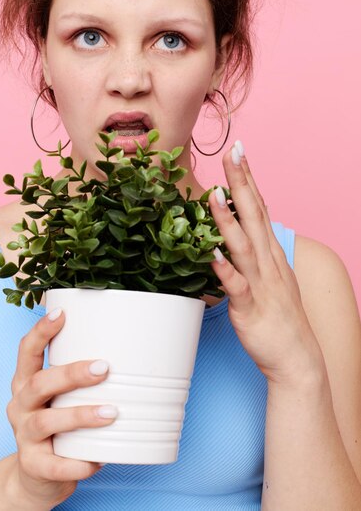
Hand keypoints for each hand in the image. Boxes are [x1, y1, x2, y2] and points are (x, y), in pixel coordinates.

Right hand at [6, 310, 116, 508]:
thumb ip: (81, 376)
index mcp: (25, 382)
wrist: (36, 475)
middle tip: (104, 368)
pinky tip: (99, 460)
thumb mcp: (60, 396)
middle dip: (71, 374)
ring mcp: (24, 436)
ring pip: (46, 421)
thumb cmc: (58, 424)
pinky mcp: (33, 465)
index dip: (41, 331)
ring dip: (80, 415)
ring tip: (112, 412)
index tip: (61, 314)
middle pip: (38, 383)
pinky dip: (78, 462)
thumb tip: (133, 348)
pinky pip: (55, 465)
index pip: (26, 351)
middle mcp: (20, 405)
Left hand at [209, 141, 323, 386]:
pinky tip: (213, 254)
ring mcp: (261, 284)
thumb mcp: (271, 277)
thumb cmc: (279, 317)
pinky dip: (225, 269)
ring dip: (229, 219)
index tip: (239, 153)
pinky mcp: (250, 307)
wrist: (297, 358)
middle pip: (254, 216)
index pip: (259, 208)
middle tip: (233, 153)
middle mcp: (267, 263)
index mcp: (270, 253)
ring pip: (244, 245)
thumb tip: (239, 231)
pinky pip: (237, 286)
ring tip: (216, 194)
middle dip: (243, 183)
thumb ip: (255, 253)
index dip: (249, 180)